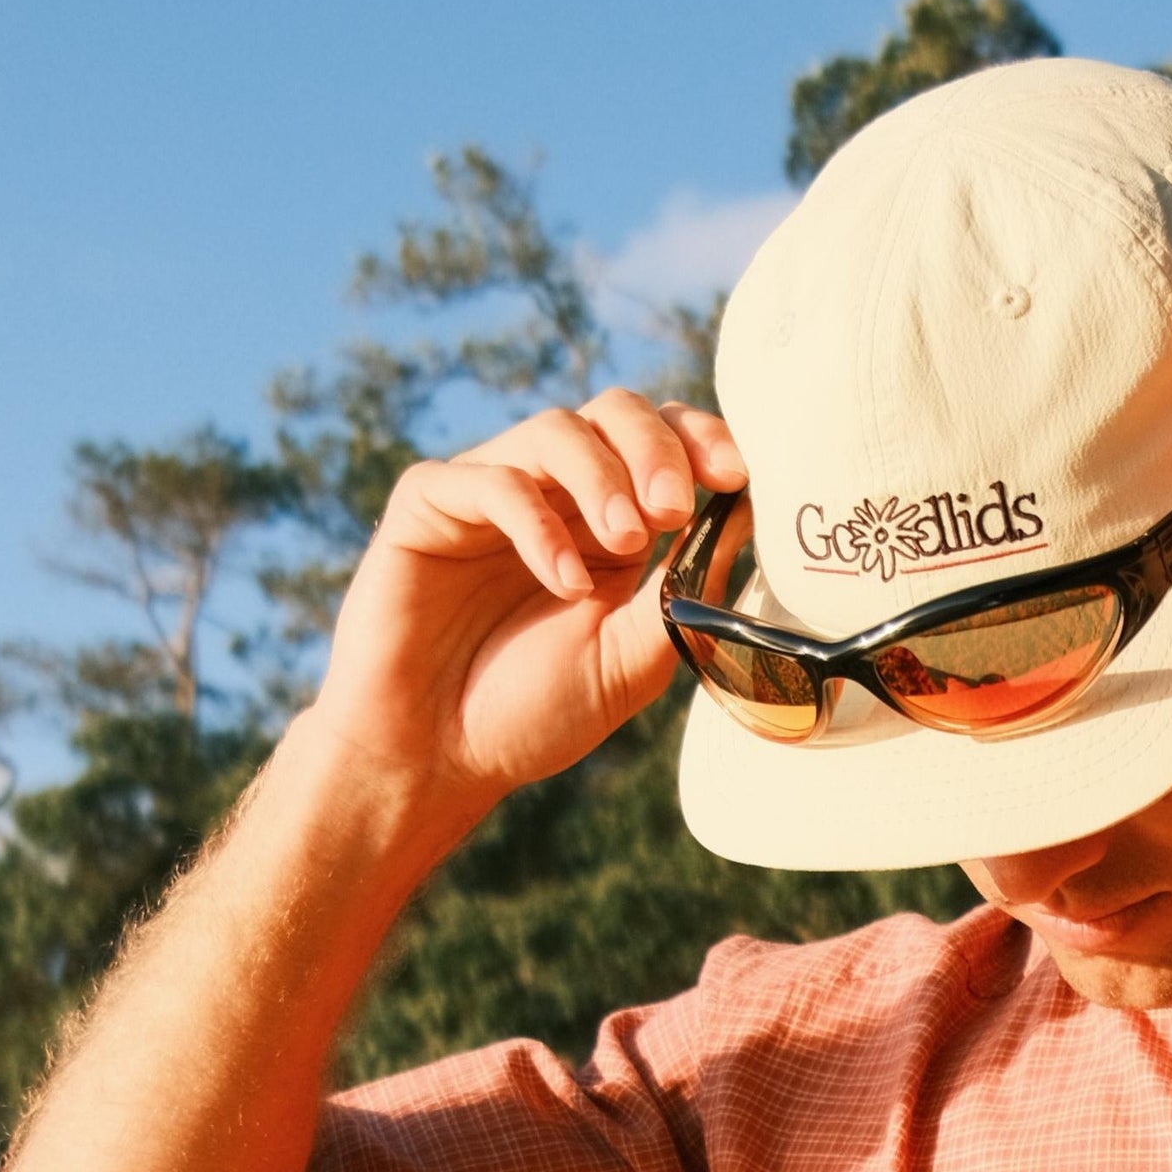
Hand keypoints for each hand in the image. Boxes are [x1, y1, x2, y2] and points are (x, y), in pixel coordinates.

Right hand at [305, 390, 745, 819]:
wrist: (433, 759)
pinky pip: (491, 480)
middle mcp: (553, 496)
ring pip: (555, 430)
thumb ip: (680, 595)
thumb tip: (743, 525)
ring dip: (602, 479)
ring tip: (627, 543)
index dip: (700, 441)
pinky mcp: (429, 503)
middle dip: (656, 448)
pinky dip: (539, 526)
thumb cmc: (529, 715)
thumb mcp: (629, 662)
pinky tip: (564, 585)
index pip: (663, 443)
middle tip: (673, 508)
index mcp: (608, 526)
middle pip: (614, 413)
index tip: (734, 477)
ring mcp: (489, 492)